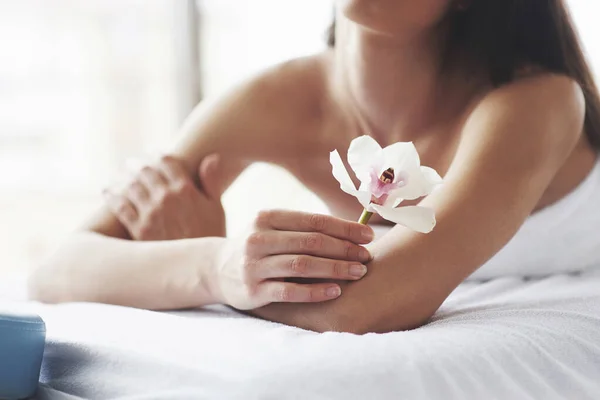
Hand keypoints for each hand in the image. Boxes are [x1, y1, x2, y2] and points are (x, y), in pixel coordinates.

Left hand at [103, 155, 224, 239]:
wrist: (201, 268)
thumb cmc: (213, 237)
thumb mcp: (217, 207)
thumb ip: (211, 181)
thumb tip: (211, 157)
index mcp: (186, 190)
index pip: (167, 161)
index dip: (158, 154)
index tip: (153, 153)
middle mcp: (166, 197)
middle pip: (146, 171)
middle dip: (138, 164)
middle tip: (132, 163)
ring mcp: (151, 213)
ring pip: (130, 185)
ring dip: (123, 176)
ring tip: (120, 174)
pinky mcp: (139, 229)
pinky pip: (120, 206)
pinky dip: (112, 195)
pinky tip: (108, 191)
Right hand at [212, 209, 373, 309]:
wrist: (216, 269)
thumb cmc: (258, 247)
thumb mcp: (272, 229)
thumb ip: (304, 228)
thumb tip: (353, 231)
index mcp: (267, 218)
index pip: (313, 220)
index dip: (344, 228)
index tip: (368, 236)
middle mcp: (258, 239)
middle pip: (310, 242)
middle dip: (344, 249)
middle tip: (367, 257)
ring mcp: (254, 265)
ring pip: (302, 265)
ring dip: (334, 268)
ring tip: (358, 272)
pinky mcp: (253, 291)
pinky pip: (289, 291)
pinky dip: (315, 291)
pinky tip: (336, 291)